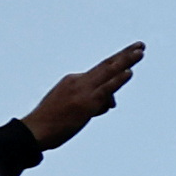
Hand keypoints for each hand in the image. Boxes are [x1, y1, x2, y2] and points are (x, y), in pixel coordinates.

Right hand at [23, 45, 146, 150]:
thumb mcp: (74, 108)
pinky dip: (118, 80)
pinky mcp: (86, 103)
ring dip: (126, 61)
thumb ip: (94, 103)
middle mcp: (79, 81)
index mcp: (74, 80)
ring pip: (108, 72)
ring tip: (140, 51)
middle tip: (140, 45)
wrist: (35, 131)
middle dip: (124, 54)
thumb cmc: (52, 123)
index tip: (129, 52)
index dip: (117, 63)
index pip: (101, 73)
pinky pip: (106, 89)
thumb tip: (111, 104)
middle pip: (106, 65)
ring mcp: (83, 91)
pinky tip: (129, 72)